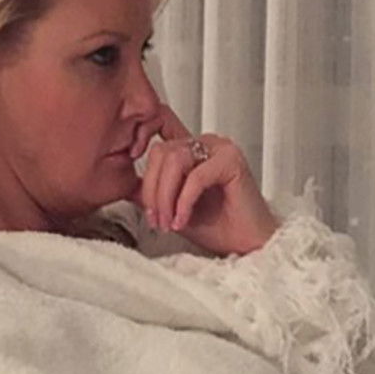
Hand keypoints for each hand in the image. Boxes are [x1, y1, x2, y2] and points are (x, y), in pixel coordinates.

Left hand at [132, 105, 279, 255]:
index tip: (131, 162)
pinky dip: (184, 201)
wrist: (248, 246)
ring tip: (168, 221)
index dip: (142, 134)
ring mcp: (221, 149)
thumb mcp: (172, 209)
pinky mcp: (232, 162)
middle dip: (152, 189)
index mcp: (193, 149)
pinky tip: (183, 220)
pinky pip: (196, 176)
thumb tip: (126, 187)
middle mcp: (207, 144)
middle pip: (162, 150)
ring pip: (175, 159)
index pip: (160, 127)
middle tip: (155, 219)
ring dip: (165, 196)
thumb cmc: (219, 228)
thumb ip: (152, 193)